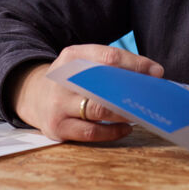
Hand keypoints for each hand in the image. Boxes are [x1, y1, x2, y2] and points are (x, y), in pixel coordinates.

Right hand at [9, 44, 163, 142]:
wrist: (32, 96)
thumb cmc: (71, 80)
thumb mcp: (83, 62)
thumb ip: (112, 66)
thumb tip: (153, 74)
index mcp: (72, 56)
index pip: (108, 57)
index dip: (135, 64)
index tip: (156, 72)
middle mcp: (62, 79)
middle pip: (103, 84)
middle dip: (131, 91)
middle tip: (151, 96)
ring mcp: (58, 105)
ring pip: (97, 110)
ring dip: (123, 113)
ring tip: (140, 112)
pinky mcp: (57, 128)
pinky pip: (91, 133)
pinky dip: (112, 132)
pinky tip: (126, 128)